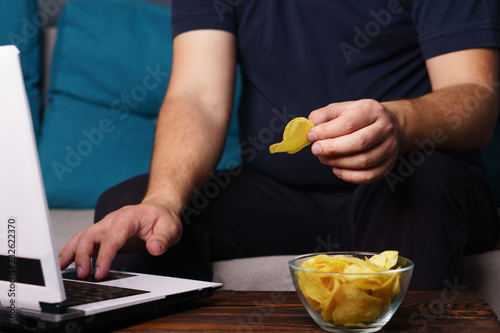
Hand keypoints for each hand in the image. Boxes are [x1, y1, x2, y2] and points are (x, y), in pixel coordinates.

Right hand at [58, 201, 182, 279]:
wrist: (160, 209)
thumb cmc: (163, 218)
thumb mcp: (170, 228)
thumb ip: (162, 239)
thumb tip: (154, 248)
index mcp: (128, 217)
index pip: (112, 237)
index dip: (104, 255)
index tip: (100, 272)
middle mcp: (113, 220)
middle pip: (90, 235)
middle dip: (83, 255)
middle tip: (83, 275)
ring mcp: (106, 226)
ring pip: (83, 236)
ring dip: (72, 252)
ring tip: (64, 269)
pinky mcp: (104, 234)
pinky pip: (84, 240)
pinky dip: (73, 250)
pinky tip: (66, 262)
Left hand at [307, 99, 400, 183]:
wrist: (388, 124)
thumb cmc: (359, 117)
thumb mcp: (341, 109)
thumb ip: (323, 116)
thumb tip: (310, 126)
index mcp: (372, 110)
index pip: (349, 123)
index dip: (327, 132)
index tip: (311, 136)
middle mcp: (385, 128)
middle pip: (359, 143)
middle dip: (332, 148)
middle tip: (315, 150)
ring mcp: (390, 147)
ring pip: (364, 161)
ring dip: (339, 162)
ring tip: (324, 158)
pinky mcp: (389, 164)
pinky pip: (369, 176)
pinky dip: (350, 176)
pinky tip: (336, 169)